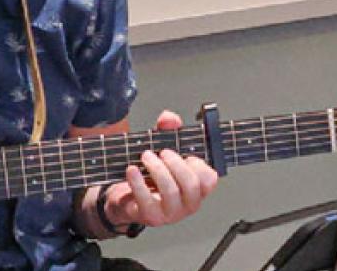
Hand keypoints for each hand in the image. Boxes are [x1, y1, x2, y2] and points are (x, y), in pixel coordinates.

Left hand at [104, 110, 218, 227]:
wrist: (127, 199)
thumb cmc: (150, 176)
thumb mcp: (161, 150)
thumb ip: (168, 131)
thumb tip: (170, 119)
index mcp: (196, 189)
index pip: (209, 180)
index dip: (199, 165)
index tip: (186, 155)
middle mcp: (187, 203)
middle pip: (191, 184)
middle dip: (175, 164)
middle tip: (162, 152)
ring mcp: (171, 213)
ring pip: (171, 191)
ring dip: (157, 169)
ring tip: (145, 157)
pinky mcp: (151, 217)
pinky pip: (147, 200)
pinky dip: (138, 182)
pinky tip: (132, 170)